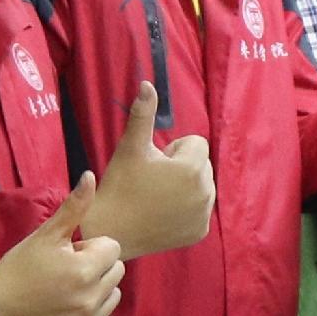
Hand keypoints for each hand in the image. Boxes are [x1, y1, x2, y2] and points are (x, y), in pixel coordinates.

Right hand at [0, 176, 123, 315]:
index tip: (67, 254)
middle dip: (96, 268)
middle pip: (116, 272)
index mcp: (84, 271)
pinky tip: (68, 312)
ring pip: (113, 297)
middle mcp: (89, 301)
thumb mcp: (46, 234)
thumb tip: (91, 176)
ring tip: (66, 291)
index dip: (90, 248)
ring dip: (96, 292)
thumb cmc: (21, 266)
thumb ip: (74, 207)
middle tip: (65, 272)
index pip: (113, 248)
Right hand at [86, 83, 215, 256]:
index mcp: (192, 168)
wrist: (110, 230)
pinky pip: (200, 208)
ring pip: (201, 185)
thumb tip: (147, 83)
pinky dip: (185, 208)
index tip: (152, 164)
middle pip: (200, 164)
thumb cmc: (118, 185)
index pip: (195, 143)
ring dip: (185, 185)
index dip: (172, 150)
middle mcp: (206, 191)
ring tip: (156, 196)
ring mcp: (204, 214)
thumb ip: (143, 114)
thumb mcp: (130, 148)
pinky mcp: (200, 231)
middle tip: (151, 182)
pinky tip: (162, 213)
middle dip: (180, 167)